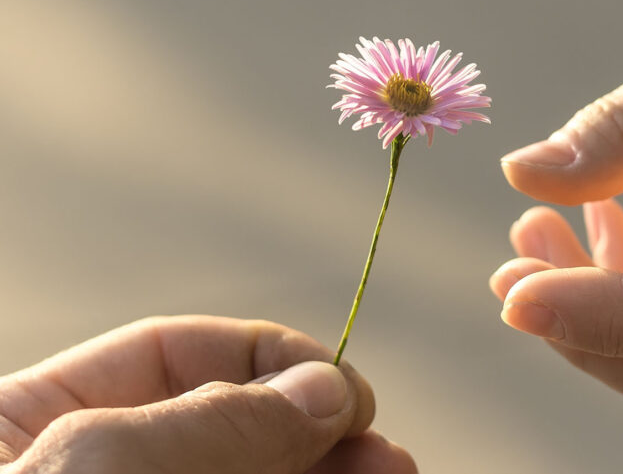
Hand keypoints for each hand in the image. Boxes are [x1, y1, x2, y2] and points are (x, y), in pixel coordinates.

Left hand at [0, 315, 415, 472]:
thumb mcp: (95, 466)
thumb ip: (214, 421)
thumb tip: (327, 387)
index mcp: (30, 419)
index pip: (171, 354)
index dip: (268, 357)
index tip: (342, 387)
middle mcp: (87, 466)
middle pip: (225, 425)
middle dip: (313, 427)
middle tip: (383, 447)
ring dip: (329, 472)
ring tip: (393, 472)